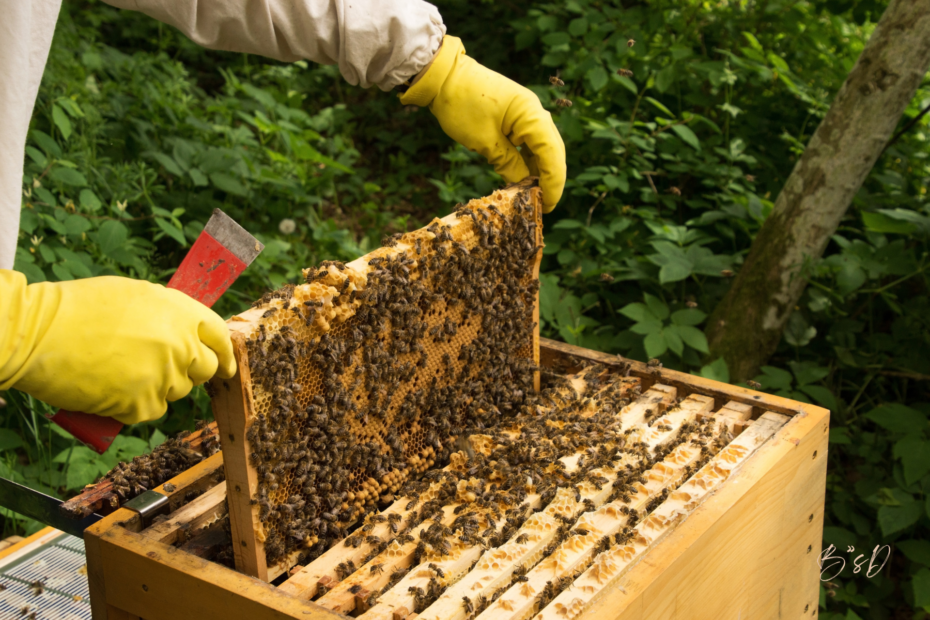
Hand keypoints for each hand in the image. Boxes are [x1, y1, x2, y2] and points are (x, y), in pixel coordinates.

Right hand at [0, 271, 235, 423]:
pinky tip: (110, 388)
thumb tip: (186, 331)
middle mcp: (180, 343)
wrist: (39, 333)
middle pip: (205, 368)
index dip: (223, 351)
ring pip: (177, 391)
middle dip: (190, 371)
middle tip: (162, 369)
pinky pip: (152, 410)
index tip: (224, 364)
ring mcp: (164, 375)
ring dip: (157, 387)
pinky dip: (133, 405)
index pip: (219, 335)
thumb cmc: (78, 309)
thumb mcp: (135, 296)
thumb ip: (168, 315)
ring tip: (121, 370)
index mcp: (180, 311)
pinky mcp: (144, 403)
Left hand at [400, 36, 565, 211]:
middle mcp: (536, 112)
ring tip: (534, 196)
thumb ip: (509, 164)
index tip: (548, 207)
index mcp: (532, 116)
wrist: (443, 76)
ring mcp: (528, 113)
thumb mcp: (484, 142)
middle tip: (543, 207)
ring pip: (543, 148)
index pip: (552, 155)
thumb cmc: (461, 106)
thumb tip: (525, 187)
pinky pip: (530, 142)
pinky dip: (529, 160)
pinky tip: (524, 177)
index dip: (553, 184)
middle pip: (553, 152)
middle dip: (550, 180)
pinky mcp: (517, 116)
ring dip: (540, 171)